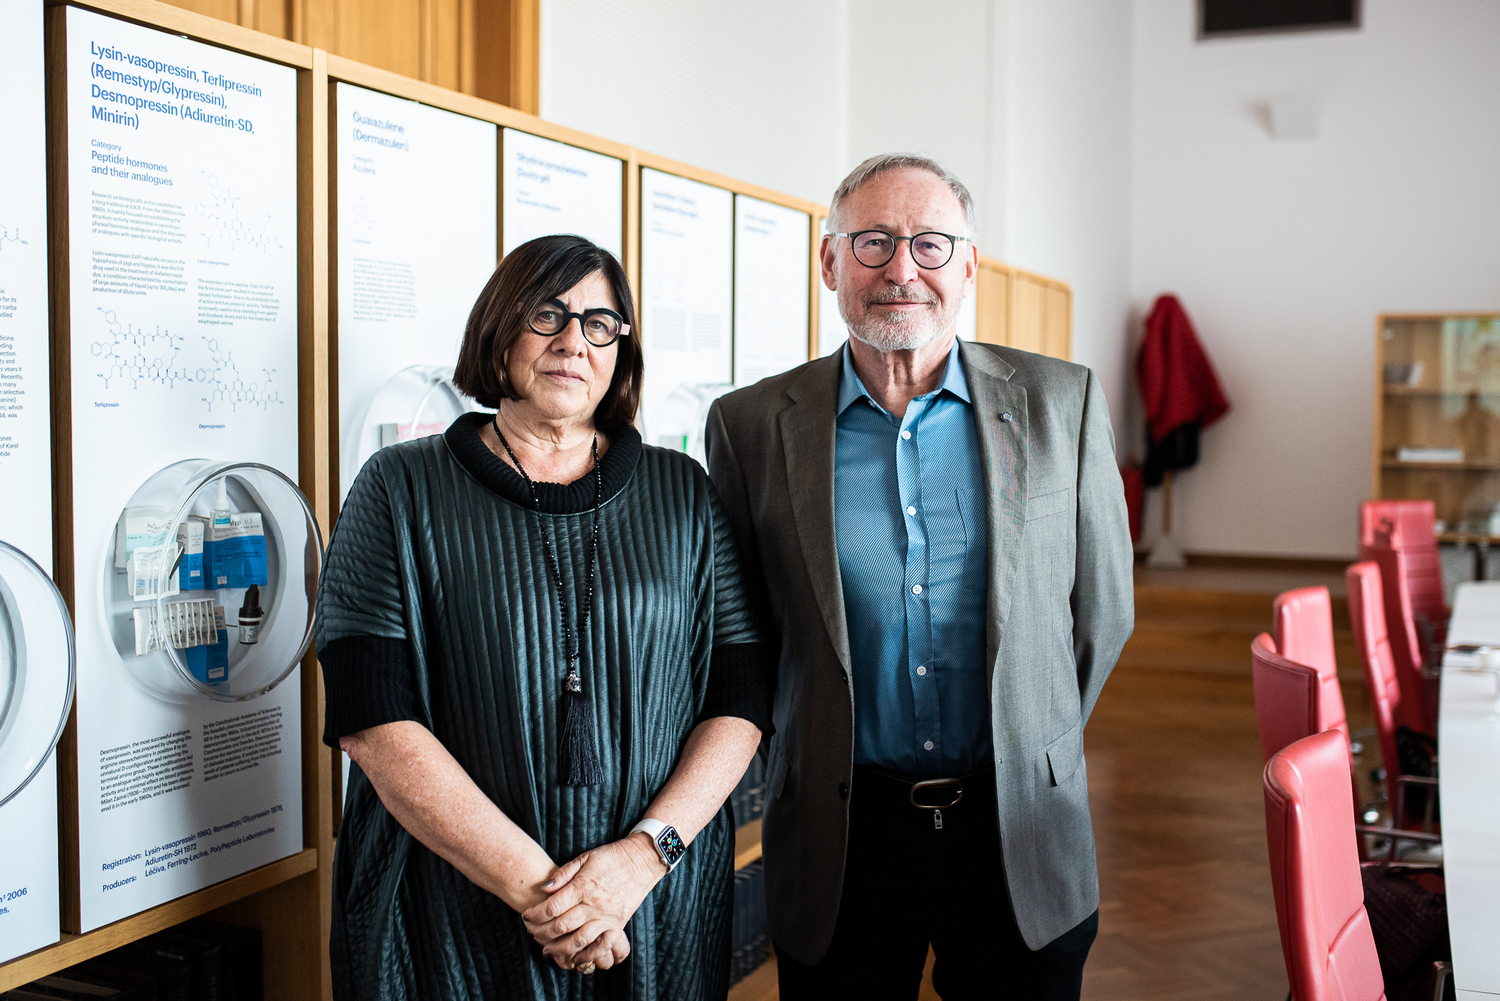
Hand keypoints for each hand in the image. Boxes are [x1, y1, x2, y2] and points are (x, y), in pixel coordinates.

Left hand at [521, 833, 664, 969]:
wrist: (642, 861)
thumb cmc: (612, 857)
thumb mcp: (585, 857)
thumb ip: (563, 873)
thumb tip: (543, 888)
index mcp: (583, 886)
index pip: (552, 907)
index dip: (535, 915)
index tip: (526, 916)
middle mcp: (594, 905)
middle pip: (561, 926)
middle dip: (541, 932)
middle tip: (531, 933)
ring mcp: (606, 917)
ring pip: (577, 940)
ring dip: (558, 948)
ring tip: (546, 949)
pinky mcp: (617, 925)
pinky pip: (599, 946)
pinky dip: (585, 955)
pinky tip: (573, 957)